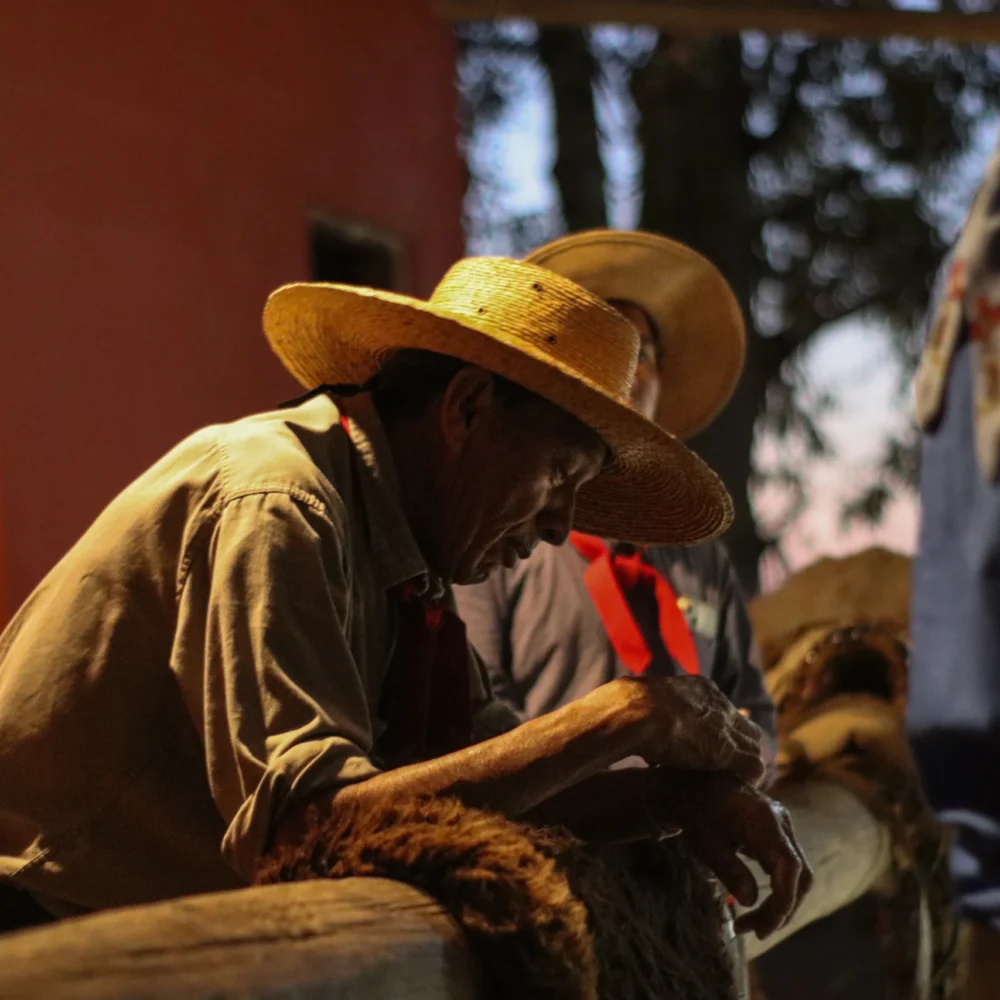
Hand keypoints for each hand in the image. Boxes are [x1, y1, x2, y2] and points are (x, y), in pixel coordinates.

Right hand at [619, 675, 766, 786]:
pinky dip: (750, 778)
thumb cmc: (628, 708)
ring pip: (754, 746)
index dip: (722, 730)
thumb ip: (648, 707)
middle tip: (729, 768)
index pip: (724, 710)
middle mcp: (718, 703)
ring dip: (745, 763)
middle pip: (746, 727)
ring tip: (735, 781)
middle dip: (740, 746)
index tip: (712, 746)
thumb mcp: (641, 701)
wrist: (635, 712)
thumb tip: (628, 712)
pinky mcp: (728, 750)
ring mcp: (726, 727)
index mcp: (700, 688)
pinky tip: (740, 788)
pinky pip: (754, 766)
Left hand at [650, 769, 812, 939]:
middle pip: (800, 876)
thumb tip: (750, 902)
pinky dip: (777, 888)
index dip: (782, 904)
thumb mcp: (705, 842)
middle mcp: (782, 823)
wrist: (697, 782)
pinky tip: (755, 902)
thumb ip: (728, 870)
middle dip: (782, 909)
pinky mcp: (778, 832)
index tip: (761, 929)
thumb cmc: (698, 812)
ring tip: (751, 923)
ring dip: (779, 902)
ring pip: (797, 874)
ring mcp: (783, 826)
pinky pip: (787, 866)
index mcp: (765, 822)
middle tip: (754, 931)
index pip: (790, 870)